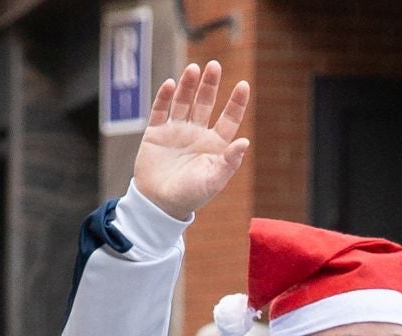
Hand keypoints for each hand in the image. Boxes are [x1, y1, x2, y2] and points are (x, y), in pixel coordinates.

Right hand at [134, 62, 249, 221]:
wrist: (158, 205)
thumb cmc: (189, 196)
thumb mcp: (213, 181)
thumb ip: (229, 162)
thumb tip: (245, 142)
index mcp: (214, 146)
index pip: (228, 119)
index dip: (236, 102)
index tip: (243, 84)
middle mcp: (197, 134)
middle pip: (206, 103)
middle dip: (210, 84)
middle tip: (214, 65)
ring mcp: (176, 131)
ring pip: (184, 101)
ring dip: (188, 85)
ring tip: (193, 69)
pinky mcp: (156, 132)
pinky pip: (161, 109)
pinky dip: (165, 97)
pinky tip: (170, 84)